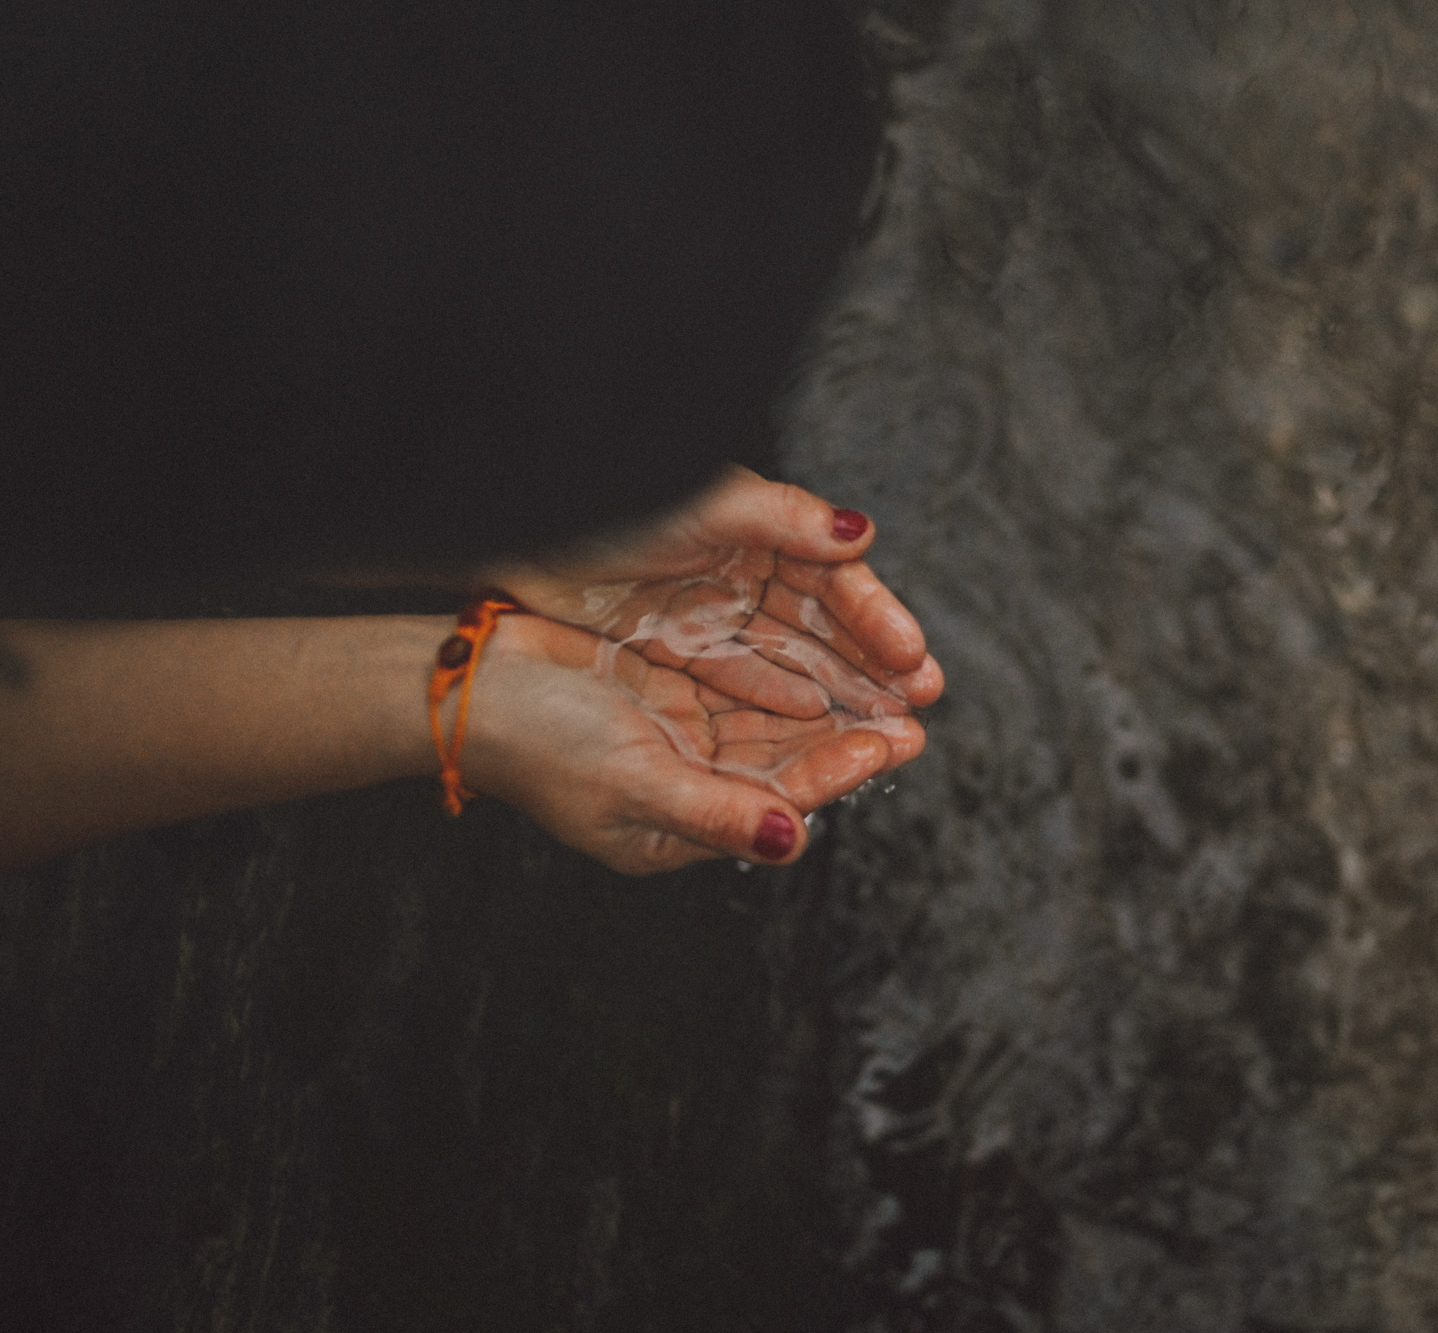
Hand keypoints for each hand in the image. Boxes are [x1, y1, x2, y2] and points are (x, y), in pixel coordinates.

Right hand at [463, 612, 913, 874]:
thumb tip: (791, 844)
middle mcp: (685, 788)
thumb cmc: (536, 741)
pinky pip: (740, 686)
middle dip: (847, 741)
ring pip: (770, 726)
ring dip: (826, 706)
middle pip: (785, 766)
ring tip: (887, 687)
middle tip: (913, 716)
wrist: (465, 683)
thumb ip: (717, 812)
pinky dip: (783, 677)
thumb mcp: (633, 781)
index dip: (835, 774)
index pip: (778, 805)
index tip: (889, 745)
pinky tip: (826, 659)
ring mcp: (675, 738)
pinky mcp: (665, 690)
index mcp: (677, 829)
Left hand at [490, 467, 944, 778]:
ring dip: (841, 692)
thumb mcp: (704, 505)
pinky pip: (743, 680)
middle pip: (824, 628)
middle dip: (875, 666)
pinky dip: (782, 701)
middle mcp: (745, 571)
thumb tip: (863, 533)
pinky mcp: (678, 645)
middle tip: (920, 705)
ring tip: (886, 726)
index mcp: (761, 529)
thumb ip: (786, 519)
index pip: (835, 582)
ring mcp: (712, 611)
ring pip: (792, 660)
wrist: (516, 524)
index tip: (914, 658)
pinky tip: (815, 724)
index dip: (877, 620)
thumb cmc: (610, 502)